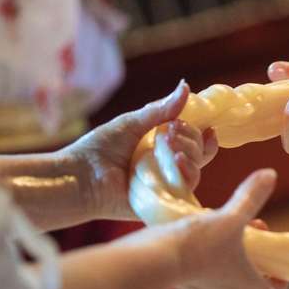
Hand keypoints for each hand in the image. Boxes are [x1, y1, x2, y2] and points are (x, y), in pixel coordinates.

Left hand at [65, 80, 217, 220]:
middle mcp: (167, 168)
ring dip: (190, 154)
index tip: (208, 127)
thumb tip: (186, 87)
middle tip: (170, 132)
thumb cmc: (100, 149)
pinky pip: (186, 189)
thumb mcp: (132, 123)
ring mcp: (166, 185)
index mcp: (162, 149)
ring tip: (169, 145)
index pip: (194, 143)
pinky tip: (178, 161)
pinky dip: (187, 173)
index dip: (203, 135)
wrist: (80, 177)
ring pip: (196, 170)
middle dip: (191, 139)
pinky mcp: (163, 201)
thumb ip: (161, 110)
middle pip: (198, 154)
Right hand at [137, 169, 287, 288]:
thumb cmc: (199, 245)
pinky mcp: (183, 282)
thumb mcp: (230, 216)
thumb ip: (250, 197)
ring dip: (231, 255)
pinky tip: (200, 233)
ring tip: (226, 228)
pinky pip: (202, 272)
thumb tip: (271, 174)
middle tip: (253, 231)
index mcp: (246, 285)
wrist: (154, 262)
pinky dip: (207, 256)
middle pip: (249, 282)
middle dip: (255, 257)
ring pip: (225, 276)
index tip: (278, 267)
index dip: (278, 283)